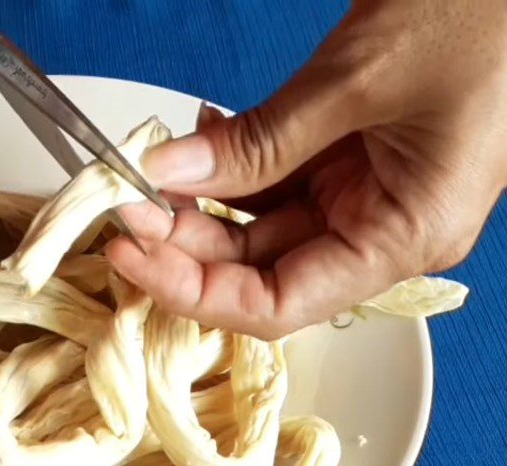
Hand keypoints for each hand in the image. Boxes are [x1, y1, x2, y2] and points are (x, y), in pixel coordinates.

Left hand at [107, 0, 506, 337]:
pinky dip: (232, 168)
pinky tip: (197, 142)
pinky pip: (276, 184)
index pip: (278, 304)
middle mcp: (381, 233)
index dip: (196, 291)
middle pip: (261, 270)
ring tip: (151, 174)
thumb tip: (168, 171)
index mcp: (402, 239)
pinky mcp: (351, 164)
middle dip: (187, 244)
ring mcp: (365, 199)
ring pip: (261, 228)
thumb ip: (258, 140)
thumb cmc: (485, 14)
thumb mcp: (357, 80)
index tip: (134, 257)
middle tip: (128, 210)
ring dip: (202, 206)